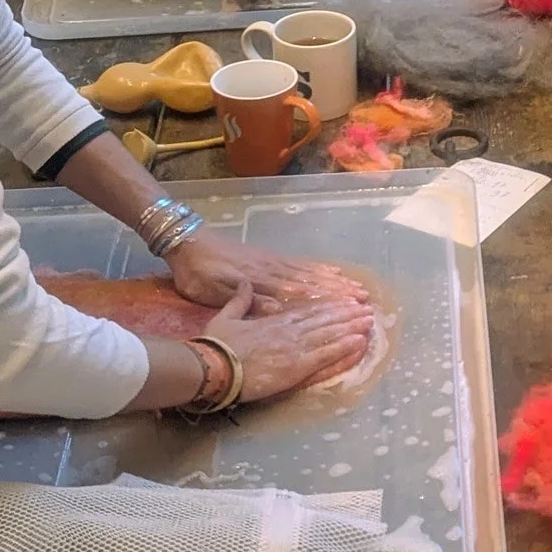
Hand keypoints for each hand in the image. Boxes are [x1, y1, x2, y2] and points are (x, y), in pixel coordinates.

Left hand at [167, 233, 352, 312]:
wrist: (187, 241)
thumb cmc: (197, 273)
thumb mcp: (213, 293)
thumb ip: (244, 301)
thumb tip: (276, 310)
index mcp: (260, 282)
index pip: (299, 294)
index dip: (324, 302)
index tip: (347, 309)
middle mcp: (272, 270)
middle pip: (311, 283)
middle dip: (338, 293)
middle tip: (364, 300)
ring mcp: (273, 262)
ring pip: (310, 273)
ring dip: (334, 281)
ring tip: (356, 287)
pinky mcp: (269, 257)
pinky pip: (300, 263)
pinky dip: (319, 268)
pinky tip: (332, 270)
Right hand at [201, 281, 378, 402]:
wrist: (212, 367)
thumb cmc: (215, 346)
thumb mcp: (224, 318)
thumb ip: (239, 301)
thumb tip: (245, 284)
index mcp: (273, 321)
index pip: (307, 310)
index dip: (328, 305)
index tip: (344, 301)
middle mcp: (288, 331)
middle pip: (324, 320)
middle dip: (347, 314)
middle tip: (367, 309)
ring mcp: (295, 348)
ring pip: (330, 334)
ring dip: (352, 327)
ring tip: (370, 322)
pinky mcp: (297, 366)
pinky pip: (326, 355)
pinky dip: (345, 347)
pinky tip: (360, 342)